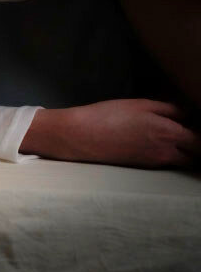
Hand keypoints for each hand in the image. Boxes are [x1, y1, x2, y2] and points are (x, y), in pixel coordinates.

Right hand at [22, 99, 200, 167]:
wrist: (81, 137)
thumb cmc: (109, 115)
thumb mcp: (141, 104)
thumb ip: (169, 109)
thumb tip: (188, 115)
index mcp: (170, 134)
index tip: (195, 125)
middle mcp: (168, 153)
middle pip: (196, 155)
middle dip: (196, 145)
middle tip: (187, 130)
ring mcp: (155, 163)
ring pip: (182, 160)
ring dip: (184, 151)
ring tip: (174, 135)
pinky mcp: (143, 167)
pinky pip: (166, 162)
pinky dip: (169, 153)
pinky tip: (155, 141)